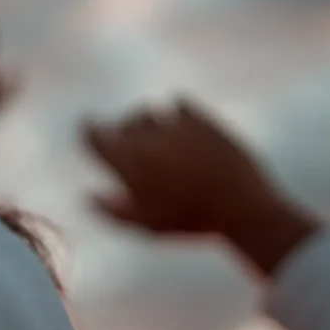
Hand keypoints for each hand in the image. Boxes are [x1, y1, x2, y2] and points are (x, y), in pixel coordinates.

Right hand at [82, 96, 319, 274]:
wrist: (241, 208)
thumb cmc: (190, 221)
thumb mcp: (147, 226)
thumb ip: (112, 211)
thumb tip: (87, 196)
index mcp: (127, 162)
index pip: (92, 132)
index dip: (89, 130)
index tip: (92, 131)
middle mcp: (146, 138)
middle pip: (123, 122)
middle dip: (124, 132)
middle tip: (133, 148)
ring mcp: (174, 124)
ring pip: (149, 111)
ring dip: (148, 122)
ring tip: (158, 141)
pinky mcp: (202, 118)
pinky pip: (179, 103)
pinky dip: (177, 113)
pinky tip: (182, 129)